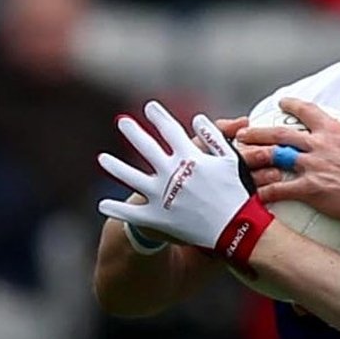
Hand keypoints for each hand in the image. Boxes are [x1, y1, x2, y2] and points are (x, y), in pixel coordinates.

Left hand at [97, 101, 271, 264]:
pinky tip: (102, 204)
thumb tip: (197, 117)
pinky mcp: (156, 217)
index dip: (158, 116)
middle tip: (122, 122)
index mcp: (188, 157)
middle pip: (145, 147)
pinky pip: (130, 213)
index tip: (149, 107)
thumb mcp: (231, 161)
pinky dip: (115, 208)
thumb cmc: (236, 195)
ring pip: (130, 177)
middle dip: (132, 132)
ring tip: (102, 159)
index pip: (168, 130)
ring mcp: (160, 195)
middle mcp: (170, 172)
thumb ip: (214, 137)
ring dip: (115, 167)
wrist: (236, 231)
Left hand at [234, 95, 339, 225]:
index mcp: (333, 131)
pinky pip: (281, 189)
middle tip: (244, 133)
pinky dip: (266, 191)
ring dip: (255, 156)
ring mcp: (312, 167)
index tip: (282, 103)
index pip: (306, 110)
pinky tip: (257, 192)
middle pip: (280, 134)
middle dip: (258, 132)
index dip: (291, 104)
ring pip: (275, 157)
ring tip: (242, 158)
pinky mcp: (310, 189)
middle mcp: (319, 146)